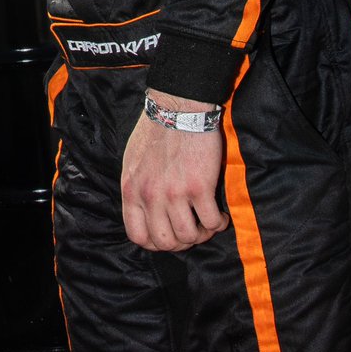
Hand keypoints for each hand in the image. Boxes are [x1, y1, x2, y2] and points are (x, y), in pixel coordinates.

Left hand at [120, 93, 227, 251]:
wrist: (178, 108)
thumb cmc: (156, 131)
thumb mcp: (132, 161)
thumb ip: (137, 188)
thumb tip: (146, 213)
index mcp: (131, 189)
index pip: (137, 236)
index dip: (156, 243)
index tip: (170, 236)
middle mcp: (150, 195)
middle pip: (165, 242)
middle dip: (181, 242)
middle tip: (192, 230)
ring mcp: (174, 193)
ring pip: (189, 236)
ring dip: (202, 234)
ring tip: (207, 223)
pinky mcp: (199, 187)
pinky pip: (211, 222)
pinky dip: (218, 224)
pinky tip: (220, 216)